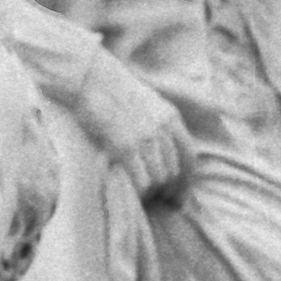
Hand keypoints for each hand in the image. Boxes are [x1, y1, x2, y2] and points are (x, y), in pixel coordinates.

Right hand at [76, 54, 195, 202]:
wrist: (92, 79)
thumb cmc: (112, 90)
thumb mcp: (147, 101)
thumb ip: (159, 121)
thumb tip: (162, 145)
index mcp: (170, 117)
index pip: (189, 155)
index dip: (188, 180)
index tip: (180, 195)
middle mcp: (162, 129)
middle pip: (174, 170)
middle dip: (168, 189)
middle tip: (159, 201)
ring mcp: (145, 139)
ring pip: (160, 178)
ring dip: (152, 192)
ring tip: (143, 196)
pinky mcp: (125, 147)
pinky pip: (142, 180)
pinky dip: (140, 192)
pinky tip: (133, 194)